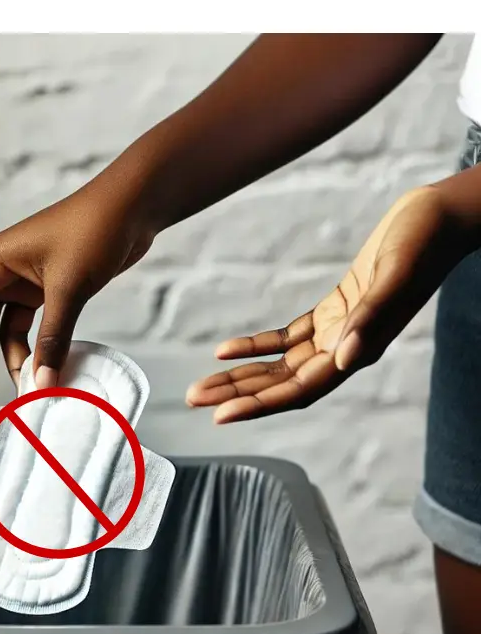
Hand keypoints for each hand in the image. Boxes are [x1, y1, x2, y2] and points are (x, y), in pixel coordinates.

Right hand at [0, 186, 154, 404]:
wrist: (133, 206)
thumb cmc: (95, 230)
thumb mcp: (69, 288)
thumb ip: (52, 339)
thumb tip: (40, 386)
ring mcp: (23, 283)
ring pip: (4, 335)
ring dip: (10, 365)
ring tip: (21, 399)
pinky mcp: (47, 291)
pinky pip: (31, 331)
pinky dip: (36, 353)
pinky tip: (43, 375)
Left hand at [186, 186, 466, 422]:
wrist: (441, 218)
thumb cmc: (423, 244)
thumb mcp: (394, 278)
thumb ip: (370, 320)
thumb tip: (343, 360)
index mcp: (357, 350)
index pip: (299, 391)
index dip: (259, 405)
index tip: (221, 415)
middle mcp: (345, 349)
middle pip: (281, 384)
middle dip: (238, 394)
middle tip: (193, 399)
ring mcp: (339, 330)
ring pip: (280, 365)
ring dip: (241, 376)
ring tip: (202, 386)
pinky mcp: (335, 308)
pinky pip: (289, 337)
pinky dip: (258, 346)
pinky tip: (225, 350)